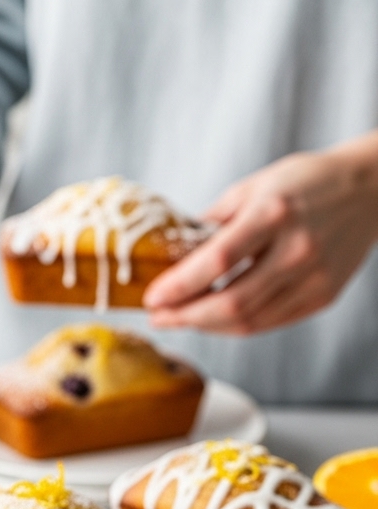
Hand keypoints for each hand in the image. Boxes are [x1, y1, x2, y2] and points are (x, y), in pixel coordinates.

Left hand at [143, 134, 377, 333]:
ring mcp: (314, 278)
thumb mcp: (255, 186)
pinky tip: (215, 319)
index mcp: (275, 213)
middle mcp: (297, 249)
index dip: (179, 286)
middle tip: (159, 317)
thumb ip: (215, 222)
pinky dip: (236, 325)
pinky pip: (270, 323)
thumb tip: (176, 254)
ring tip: (181, 319)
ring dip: (207, 326)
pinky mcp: (323, 296)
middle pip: (231, 302)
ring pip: (249, 321)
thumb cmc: (308, 182)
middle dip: (186, 316)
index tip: (152, 297)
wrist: (370, 190)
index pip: (217, 261)